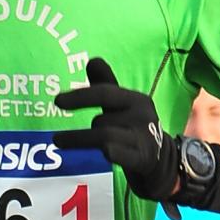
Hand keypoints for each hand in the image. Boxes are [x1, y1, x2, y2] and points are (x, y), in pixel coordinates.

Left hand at [54, 56, 180, 201]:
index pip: (105, 94)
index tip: (57, 101)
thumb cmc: (133, 128)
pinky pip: (118, 154)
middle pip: (102, 120)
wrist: (162, 159)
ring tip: (62, 143)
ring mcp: (143, 139)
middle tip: (59, 139)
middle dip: (82, 131)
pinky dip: (107, 152)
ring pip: (105, 137)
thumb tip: (91, 60)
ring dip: (82, 140)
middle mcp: (142, 116)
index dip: (80, 97)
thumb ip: (105, 85)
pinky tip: (98, 153)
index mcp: (136, 100)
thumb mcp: (122, 105)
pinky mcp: (142, 159)